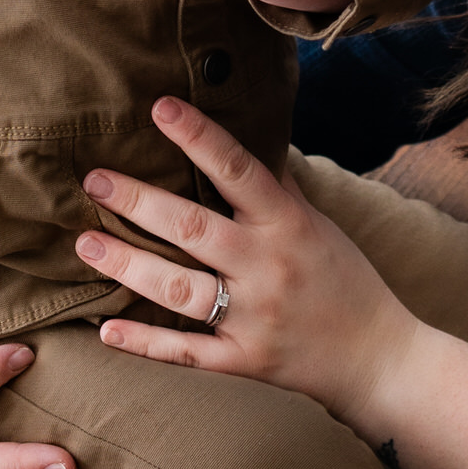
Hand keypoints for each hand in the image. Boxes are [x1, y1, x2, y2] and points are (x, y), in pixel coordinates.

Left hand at [75, 96, 415, 436]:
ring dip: (128, 264)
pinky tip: (105, 329)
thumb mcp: (319, 226)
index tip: (161, 107)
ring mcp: (255, 317)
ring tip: (86, 242)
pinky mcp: (245, 361)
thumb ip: (278, 190)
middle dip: (138, 201)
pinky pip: (187, 352)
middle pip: (193, 227)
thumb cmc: (347, 281)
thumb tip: (246, 144)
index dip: (199, 137)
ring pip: (179, 289)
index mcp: (289, 224)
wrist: (381, 358)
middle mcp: (269, 266)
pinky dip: (145, 343)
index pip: (239, 170)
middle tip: (94, 180)